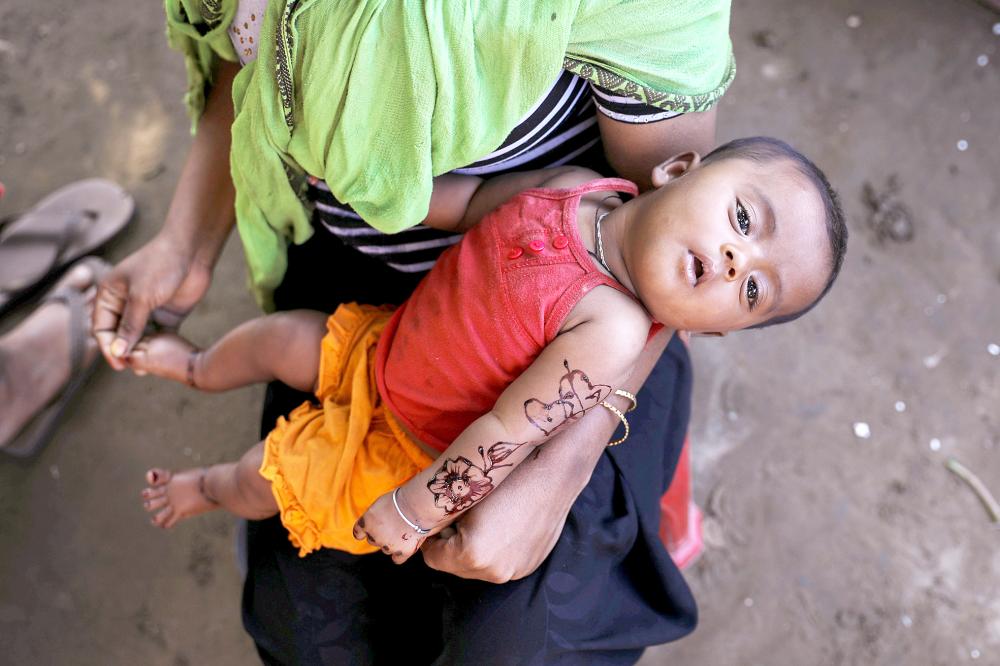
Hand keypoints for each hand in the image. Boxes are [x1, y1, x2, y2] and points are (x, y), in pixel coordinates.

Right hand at [93, 234, 211, 369]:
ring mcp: (146, 309)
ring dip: (142, 351)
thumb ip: (130, 325)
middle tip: (133, 368)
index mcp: (110, 294)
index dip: (108, 347)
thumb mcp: (141, 297)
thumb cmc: (160, 266)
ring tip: (146, 369)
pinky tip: (161, 358)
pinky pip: (158, 334)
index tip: (119, 363)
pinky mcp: (165, 313)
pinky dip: (158, 345)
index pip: (102, 327)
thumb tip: (117, 351)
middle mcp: (125, 303)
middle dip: (124, 351)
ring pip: (139, 337)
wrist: (192, 252)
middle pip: (120, 334)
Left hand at [353, 490, 425, 564]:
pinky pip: (397, 559)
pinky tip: (406, 547)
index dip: (364, 532)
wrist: (416, 505)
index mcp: (366, 522)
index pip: (358, 532)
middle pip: (373, 540)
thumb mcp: (381, 502)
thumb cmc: (400, 498)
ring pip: (386, 549)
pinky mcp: (402, 552)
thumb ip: (376, 514)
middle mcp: (374, 536)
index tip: (369, 530)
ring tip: (403, 531)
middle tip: (393, 525)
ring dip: (391, 543)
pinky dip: (400, 554)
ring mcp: (388, 546)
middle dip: (380, 534)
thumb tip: (379, 518)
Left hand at [420, 465, 567, 582]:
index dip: (431, 539)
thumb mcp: (465, 497)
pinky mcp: (529, 566)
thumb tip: (429, 528)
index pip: (432, 558)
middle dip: (451, 546)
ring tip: (484, 520)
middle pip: (454, 567)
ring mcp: (514, 571)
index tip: (436, 523)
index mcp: (472, 554)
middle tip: (459, 518)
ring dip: (473, 550)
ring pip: (478, 568)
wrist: (556, 472)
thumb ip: (443, 520)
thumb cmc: (508, 477)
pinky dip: (495, 551)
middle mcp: (493, 571)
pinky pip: (500, 564)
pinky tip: (504, 525)